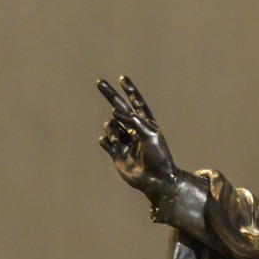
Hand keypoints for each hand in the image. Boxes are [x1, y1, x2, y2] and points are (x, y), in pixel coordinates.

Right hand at [98, 77, 178, 196]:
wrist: (156, 180)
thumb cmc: (159, 156)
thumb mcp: (150, 135)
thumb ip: (134, 122)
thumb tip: (115, 111)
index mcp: (146, 124)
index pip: (137, 103)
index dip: (130, 91)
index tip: (123, 78)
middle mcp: (134, 130)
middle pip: (119, 108)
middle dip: (110, 95)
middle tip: (99, 82)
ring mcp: (125, 141)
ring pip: (110, 126)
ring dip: (112, 129)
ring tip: (118, 139)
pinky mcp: (117, 153)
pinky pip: (106, 141)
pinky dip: (106, 140)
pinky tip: (112, 143)